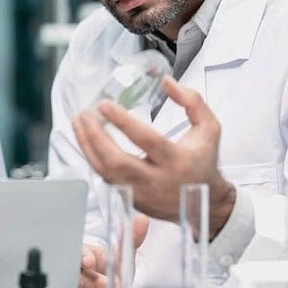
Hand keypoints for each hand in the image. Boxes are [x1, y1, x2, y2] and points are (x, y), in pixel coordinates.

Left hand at [72, 77, 235, 237]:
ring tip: (79, 123)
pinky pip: (106, 179)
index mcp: (176, 160)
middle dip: (95, 137)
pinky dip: (93, 158)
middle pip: (117, 162)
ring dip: (87, 146)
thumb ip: (192, 101)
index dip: (123, 122)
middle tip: (84, 115)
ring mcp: (141, 193)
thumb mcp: (209, 128)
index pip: (146, 140)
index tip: (104, 104)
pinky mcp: (131, 200)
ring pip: (105, 173)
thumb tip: (167, 82)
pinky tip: (87, 140)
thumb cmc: (203, 161)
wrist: (205, 205)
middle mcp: (156, 179)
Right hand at [73, 215, 148, 287]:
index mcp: (85, 254)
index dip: (84, 257)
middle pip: (78, 278)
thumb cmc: (110, 270)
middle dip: (95, 283)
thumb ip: (131, 238)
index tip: (90, 261)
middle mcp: (74, 271)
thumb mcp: (123, 255)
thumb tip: (143, 219)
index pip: (79, 253)